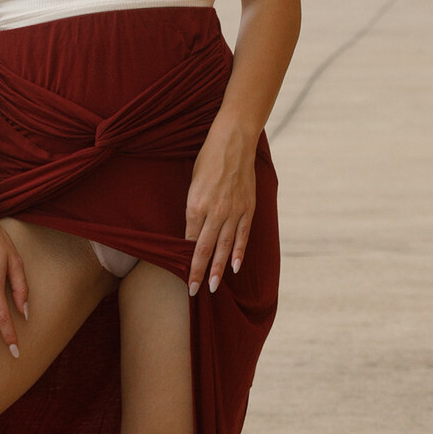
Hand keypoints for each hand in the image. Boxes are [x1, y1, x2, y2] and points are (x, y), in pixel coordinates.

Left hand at [184, 122, 255, 295]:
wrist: (234, 141)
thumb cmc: (208, 159)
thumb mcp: (193, 183)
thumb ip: (193, 209)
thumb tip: (192, 233)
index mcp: (196, 205)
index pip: (190, 241)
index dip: (186, 261)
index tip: (184, 278)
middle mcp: (215, 211)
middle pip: (206, 249)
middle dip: (200, 272)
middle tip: (195, 291)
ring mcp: (234, 211)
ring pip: (225, 247)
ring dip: (220, 268)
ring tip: (214, 287)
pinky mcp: (248, 208)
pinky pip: (243, 235)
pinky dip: (239, 252)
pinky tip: (235, 267)